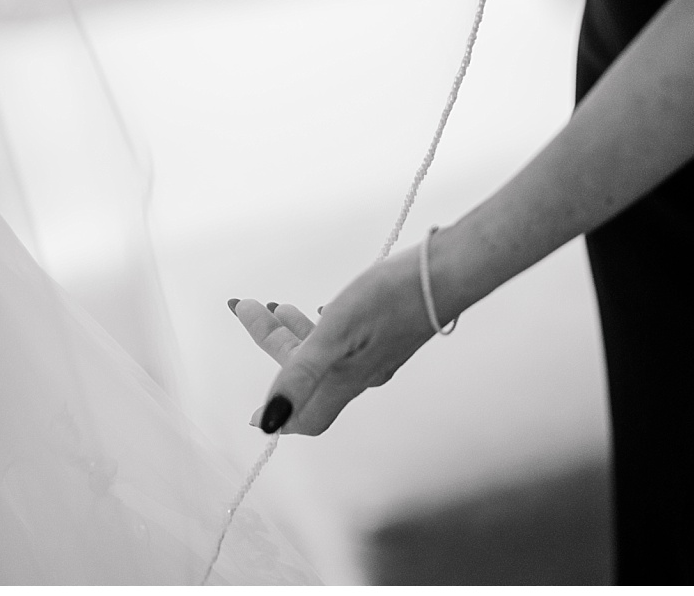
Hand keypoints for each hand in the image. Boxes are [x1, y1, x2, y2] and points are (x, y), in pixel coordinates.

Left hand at [229, 245, 435, 434]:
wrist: (447, 273)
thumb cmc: (392, 298)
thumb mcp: (336, 332)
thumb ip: (301, 375)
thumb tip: (270, 420)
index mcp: (346, 380)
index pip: (305, 416)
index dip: (277, 416)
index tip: (251, 416)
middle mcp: (361, 374)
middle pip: (307, 376)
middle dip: (272, 345)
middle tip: (247, 307)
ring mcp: (376, 355)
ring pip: (323, 354)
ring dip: (294, 332)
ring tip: (274, 305)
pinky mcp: (386, 334)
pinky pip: (343, 341)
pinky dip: (319, 327)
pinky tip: (319, 308)